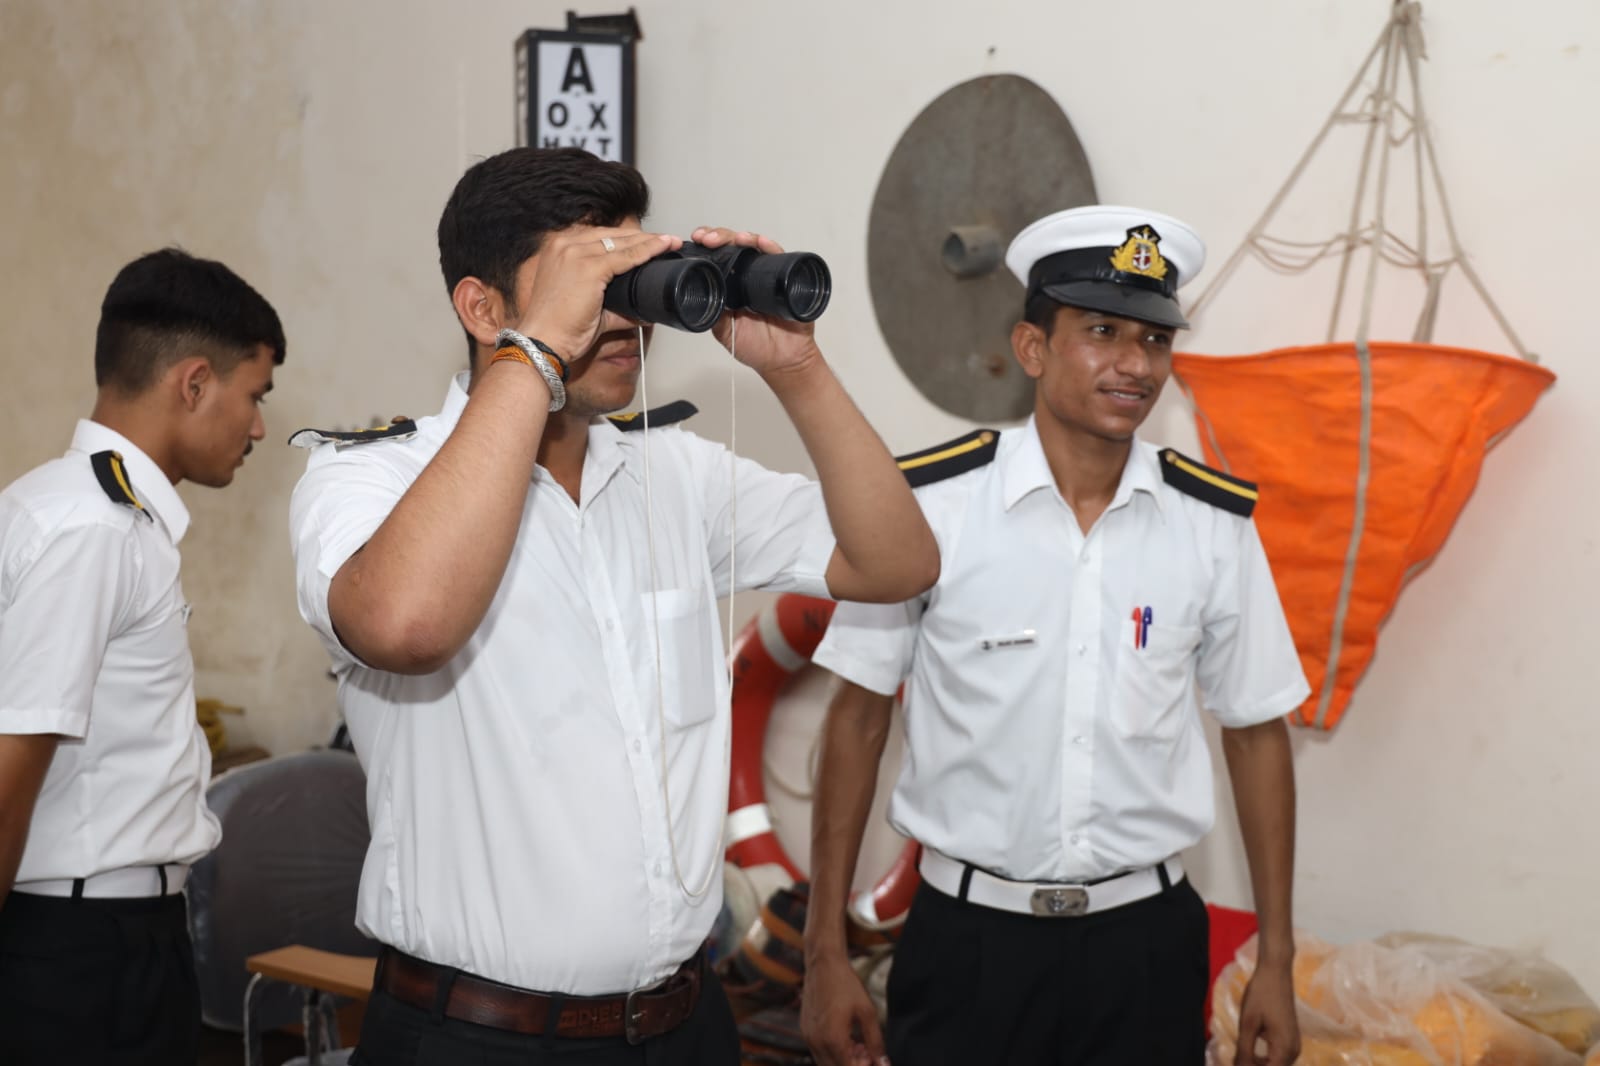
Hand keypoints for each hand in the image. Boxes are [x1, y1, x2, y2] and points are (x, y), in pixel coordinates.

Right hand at [515, 226, 679, 362]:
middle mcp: (564, 244)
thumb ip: (616, 307)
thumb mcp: (589, 308)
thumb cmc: (558, 328)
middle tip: (667, 241)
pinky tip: (662, 249)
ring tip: (670, 243)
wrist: (542, 342)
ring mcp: (574, 252)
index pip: (600, 237)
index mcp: (559, 249)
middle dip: (642, 237)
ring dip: (648, 241)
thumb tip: (642, 313)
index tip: (649, 242)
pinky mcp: (587, 267)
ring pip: (621, 242)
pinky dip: (646, 252)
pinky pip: (625, 256)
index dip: (627, 239)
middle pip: (612, 235)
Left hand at [691, 226, 823, 376]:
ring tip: (736, 239)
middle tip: (709, 239)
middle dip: (719, 236)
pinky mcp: (787, 278)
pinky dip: (771, 247)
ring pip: (755, 246)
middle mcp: (748, 275)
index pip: (717, 257)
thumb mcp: (725, 331)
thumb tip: (700, 295)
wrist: (784, 361)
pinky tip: (762, 243)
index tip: (696, 241)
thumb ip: (714, 313)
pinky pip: (780, 257)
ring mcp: (768, 274)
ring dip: (744, 238)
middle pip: (733, 245)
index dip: (707, 245)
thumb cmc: (756, 348)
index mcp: (731, 285)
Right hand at [800, 953, 888, 1065]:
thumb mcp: (867, 1012)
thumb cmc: (846, 985)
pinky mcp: (805, 1030)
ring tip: (858, 1045)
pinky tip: (847, 1038)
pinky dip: (832, 1052)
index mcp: (833, 1039)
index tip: (873, 1059)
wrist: (823, 964)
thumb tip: (883, 1063)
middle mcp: (817, 1041)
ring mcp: (808, 1036)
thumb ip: (875, 1042)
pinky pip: (818, 1051)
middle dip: (852, 1065)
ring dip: (842, 1060)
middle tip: (867, 1054)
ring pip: (825, 1063)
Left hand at [1234, 961, 1299, 1065]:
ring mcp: (1293, 1046)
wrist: (1275, 973)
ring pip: (1276, 1065)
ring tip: (1239, 1057)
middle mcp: (1293, 1052)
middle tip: (1235, 1060)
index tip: (1236, 1063)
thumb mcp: (1248, 1024)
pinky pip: (1278, 1057)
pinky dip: (1264, 1059)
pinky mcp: (1290, 1039)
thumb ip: (1244, 1051)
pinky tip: (1248, 1053)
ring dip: (1258, 1064)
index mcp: (1285, 1050)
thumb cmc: (1261, 995)